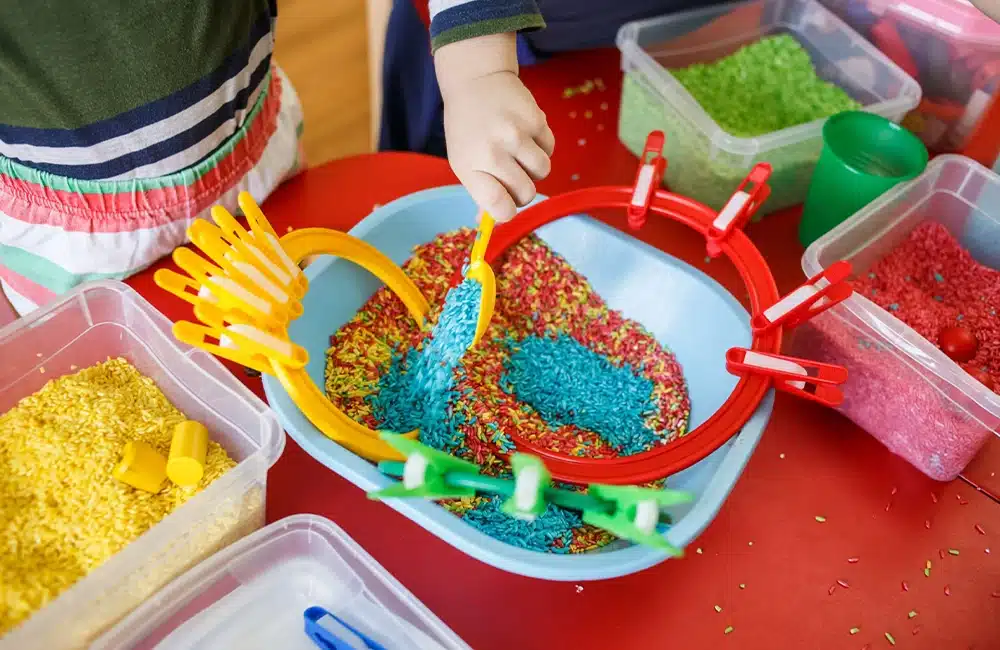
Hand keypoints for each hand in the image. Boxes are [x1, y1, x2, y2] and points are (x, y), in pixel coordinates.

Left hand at [436, 35, 554, 221]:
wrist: (476, 80)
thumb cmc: (467, 128)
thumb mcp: (463, 160)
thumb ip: (480, 191)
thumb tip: (492, 222)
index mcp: (470, 166)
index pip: (498, 206)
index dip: (506, 212)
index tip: (506, 206)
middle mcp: (493, 151)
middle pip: (527, 193)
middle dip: (523, 189)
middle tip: (512, 175)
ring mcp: (516, 134)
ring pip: (543, 171)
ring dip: (534, 168)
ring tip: (519, 153)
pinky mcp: (536, 119)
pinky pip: (549, 148)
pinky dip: (541, 147)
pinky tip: (525, 134)